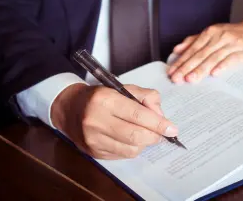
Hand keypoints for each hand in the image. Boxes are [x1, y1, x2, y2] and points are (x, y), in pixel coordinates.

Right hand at [51, 83, 177, 159]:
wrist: (70, 108)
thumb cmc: (101, 96)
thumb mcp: (123, 87)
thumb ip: (146, 97)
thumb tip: (161, 116)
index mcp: (105, 100)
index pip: (138, 115)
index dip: (158, 124)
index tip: (172, 129)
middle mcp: (96, 120)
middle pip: (135, 135)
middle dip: (154, 136)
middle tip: (162, 133)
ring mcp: (94, 139)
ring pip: (131, 149)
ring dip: (144, 143)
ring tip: (145, 133)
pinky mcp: (94, 151)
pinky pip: (122, 155)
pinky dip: (133, 148)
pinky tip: (131, 139)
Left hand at [167, 17, 242, 82]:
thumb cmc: (233, 35)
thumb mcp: (214, 34)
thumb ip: (194, 41)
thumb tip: (176, 50)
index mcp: (210, 32)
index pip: (193, 48)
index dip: (181, 61)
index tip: (172, 72)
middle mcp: (220, 36)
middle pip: (201, 54)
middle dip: (187, 67)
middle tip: (177, 79)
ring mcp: (233, 43)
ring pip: (214, 57)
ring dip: (201, 69)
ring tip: (191, 79)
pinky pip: (232, 59)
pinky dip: (223, 66)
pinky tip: (214, 74)